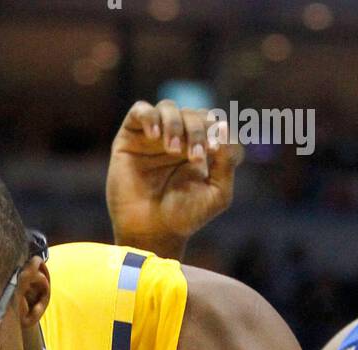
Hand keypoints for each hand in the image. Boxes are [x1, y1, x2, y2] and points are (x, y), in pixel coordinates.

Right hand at [107, 99, 242, 258]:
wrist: (151, 233)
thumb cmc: (184, 217)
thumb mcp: (218, 194)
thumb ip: (227, 162)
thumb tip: (223, 128)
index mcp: (201, 148)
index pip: (214, 123)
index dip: (217, 131)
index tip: (213, 151)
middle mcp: (178, 139)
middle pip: (193, 114)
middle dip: (197, 131)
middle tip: (194, 156)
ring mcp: (153, 137)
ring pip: (168, 108)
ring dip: (175, 125)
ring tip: (172, 150)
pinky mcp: (130, 138)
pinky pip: (140, 110)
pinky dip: (150, 117)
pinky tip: (155, 136)